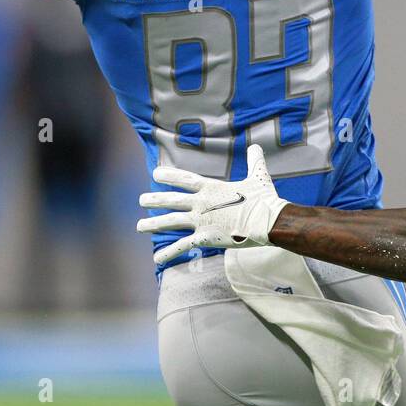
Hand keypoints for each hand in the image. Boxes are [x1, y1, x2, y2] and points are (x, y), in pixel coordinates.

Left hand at [137, 145, 286, 265]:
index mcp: (212, 188)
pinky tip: (156, 259)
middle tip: (141, 199)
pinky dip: (169, 253)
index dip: (170, 175)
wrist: (266, 221)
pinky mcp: (204, 238)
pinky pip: (183, 246)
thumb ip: (254, 161)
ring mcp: (201, 221)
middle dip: (155, 199)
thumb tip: (256, 146)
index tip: (156, 173)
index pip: (185, 179)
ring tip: (139, 226)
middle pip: (172, 200)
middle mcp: (202, 203)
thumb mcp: (258, 176)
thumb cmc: (264, 199)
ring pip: (171, 222)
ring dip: (153, 224)